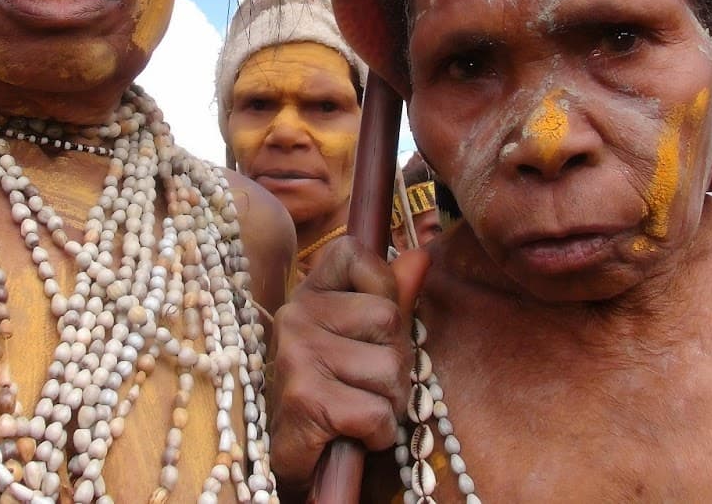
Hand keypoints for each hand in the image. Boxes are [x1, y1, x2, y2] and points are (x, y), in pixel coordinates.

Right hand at [267, 239, 429, 495]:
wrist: (289, 458)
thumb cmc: (331, 392)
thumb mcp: (361, 339)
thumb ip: (392, 296)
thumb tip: (422, 256)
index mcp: (308, 293)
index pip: (355, 254)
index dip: (382, 289)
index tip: (371, 328)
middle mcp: (296, 315)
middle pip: (388, 318)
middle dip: (395, 362)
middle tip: (367, 384)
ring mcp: (297, 355)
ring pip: (389, 369)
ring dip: (389, 402)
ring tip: (359, 409)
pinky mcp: (305, 399)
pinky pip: (376, 412)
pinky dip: (377, 434)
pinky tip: (353, 434)